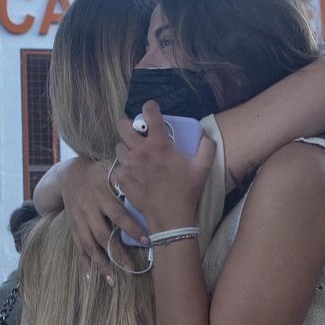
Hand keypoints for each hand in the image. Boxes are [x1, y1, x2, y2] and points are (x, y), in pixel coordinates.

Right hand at [61, 159, 145, 283]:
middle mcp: (89, 210)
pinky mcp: (73, 228)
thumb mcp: (109, 170)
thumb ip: (125, 179)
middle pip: (103, 236)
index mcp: (101, 196)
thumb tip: (148, 182)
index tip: (147, 241)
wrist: (69, 174)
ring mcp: (79, 221)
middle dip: (117, 254)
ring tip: (112, 280)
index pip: (119, 215)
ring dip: (101, 264)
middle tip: (131, 269)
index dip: (132, 229)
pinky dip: (83, 263)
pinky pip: (78, 247)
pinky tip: (90, 278)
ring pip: (90, 246)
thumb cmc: (98, 172)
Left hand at [112, 101, 215, 231]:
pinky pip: (118, 167)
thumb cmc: (187, 191)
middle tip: (136, 133)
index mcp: (159, 144)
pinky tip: (133, 173)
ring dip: (126, 148)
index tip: (152, 110)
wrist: (171, 216)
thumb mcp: (202, 168)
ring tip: (136, 155)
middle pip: (122, 126)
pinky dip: (124, 169)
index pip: (149, 112)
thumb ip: (207, 147)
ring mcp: (129, 165)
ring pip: (119, 147)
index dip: (150, 107)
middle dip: (128, 125)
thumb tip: (205, 136)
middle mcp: (140, 151)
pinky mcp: (123, 179)